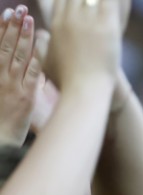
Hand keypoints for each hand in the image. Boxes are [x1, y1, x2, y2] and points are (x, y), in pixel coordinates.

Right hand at [0, 6, 41, 145]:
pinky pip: (33, 72)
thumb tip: (27, 58)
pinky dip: (38, 56)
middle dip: (13, 26)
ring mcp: (13, 85)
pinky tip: (43, 43)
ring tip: (29, 19)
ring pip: (19, 56)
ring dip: (24, 36)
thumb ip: (13, 76)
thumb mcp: (3, 92)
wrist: (0, 140)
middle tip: (20, 9)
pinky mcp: (27, 96)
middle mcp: (0, 77)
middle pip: (7, 46)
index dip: (2, 28)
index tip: (7, 12)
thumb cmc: (1, 118)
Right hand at [44, 0, 121, 90]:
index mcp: (56, 25)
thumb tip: (43, 36)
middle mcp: (70, 18)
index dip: (73, 0)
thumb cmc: (67, 82)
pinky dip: (120, 1)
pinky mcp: (106, 25)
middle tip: (98, 4)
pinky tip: (125, 1)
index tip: (83, 4)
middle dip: (89, 0)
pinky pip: (110, 2)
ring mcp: (87, 20)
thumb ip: (43, 46)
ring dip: (103, 1)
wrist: (84, 89)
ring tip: (115, 4)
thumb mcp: (46, 61)